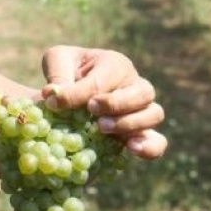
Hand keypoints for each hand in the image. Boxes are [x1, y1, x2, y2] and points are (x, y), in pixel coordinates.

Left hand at [40, 45, 166, 159]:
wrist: (69, 93)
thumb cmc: (66, 71)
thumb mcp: (57, 60)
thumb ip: (57, 74)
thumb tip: (52, 94)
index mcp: (115, 64)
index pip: (104, 79)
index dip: (81, 93)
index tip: (57, 103)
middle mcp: (134, 85)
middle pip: (143, 93)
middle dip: (116, 103)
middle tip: (91, 111)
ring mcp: (141, 110)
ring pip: (154, 115)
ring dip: (129, 124)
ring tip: (101, 128)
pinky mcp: (139, 134)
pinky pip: (157, 141)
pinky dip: (149, 147)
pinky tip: (132, 149)